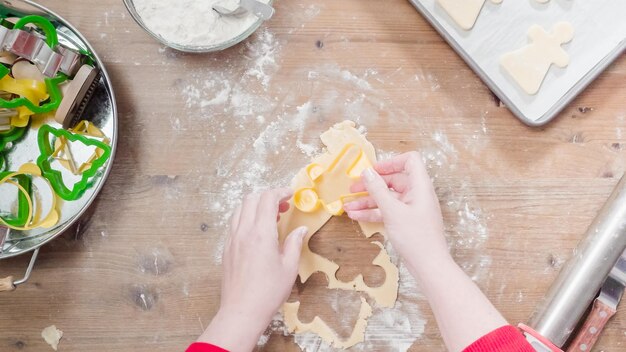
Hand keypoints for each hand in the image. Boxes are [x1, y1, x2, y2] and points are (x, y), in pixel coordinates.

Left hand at [198, 188, 307, 351]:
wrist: (241, 312)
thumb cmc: (268, 292)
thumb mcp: (289, 268)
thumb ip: (294, 243)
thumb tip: (300, 230)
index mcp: (261, 233)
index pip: (267, 198)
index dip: (280, 192)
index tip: (290, 195)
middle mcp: (243, 232)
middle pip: (251, 199)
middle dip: (268, 196)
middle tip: (283, 206)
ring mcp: (232, 240)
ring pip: (240, 209)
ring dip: (255, 206)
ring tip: (270, 217)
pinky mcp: (226, 249)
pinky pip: (234, 223)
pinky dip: (246, 218)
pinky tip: (257, 232)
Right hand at [344, 152, 449, 271]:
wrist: (429, 266)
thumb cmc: (416, 238)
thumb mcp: (392, 211)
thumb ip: (378, 190)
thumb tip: (367, 172)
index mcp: (420, 186)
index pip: (409, 161)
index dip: (391, 162)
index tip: (372, 170)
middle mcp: (417, 194)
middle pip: (393, 180)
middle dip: (371, 184)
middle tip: (353, 188)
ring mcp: (411, 208)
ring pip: (387, 198)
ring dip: (367, 201)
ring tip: (348, 205)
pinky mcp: (406, 221)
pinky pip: (387, 211)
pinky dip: (373, 212)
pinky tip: (356, 216)